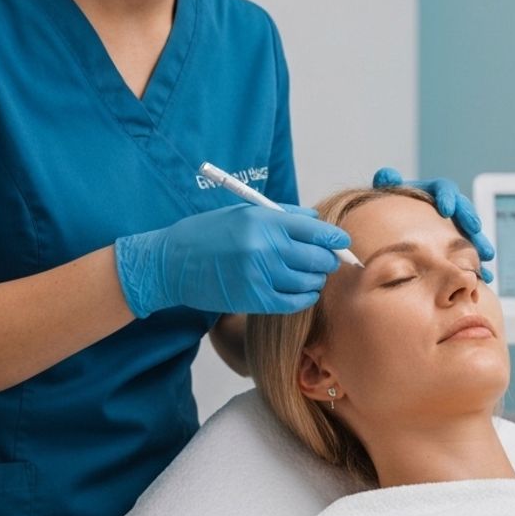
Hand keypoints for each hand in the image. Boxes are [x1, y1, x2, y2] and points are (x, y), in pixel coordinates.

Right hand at [114, 204, 352, 317]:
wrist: (173, 262)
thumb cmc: (210, 233)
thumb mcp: (245, 213)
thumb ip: (284, 217)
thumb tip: (318, 223)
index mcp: (264, 221)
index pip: (316, 231)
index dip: (335, 238)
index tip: (342, 242)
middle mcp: (264, 247)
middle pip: (317, 258)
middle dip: (327, 260)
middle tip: (327, 260)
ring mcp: (260, 275)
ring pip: (309, 282)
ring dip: (315, 280)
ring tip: (310, 275)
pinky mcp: (254, 299)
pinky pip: (294, 302)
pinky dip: (304, 298)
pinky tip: (302, 292)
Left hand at [371, 167, 494, 281]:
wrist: (394, 229)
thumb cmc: (392, 208)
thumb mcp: (387, 194)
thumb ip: (387, 182)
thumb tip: (387, 175)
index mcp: (433, 191)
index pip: (444, 188)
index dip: (447, 197)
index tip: (446, 210)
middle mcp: (449, 207)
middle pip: (464, 208)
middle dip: (470, 218)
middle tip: (474, 228)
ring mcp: (456, 226)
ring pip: (473, 231)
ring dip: (480, 241)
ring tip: (486, 254)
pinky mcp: (460, 245)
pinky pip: (472, 253)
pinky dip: (478, 265)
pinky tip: (485, 276)